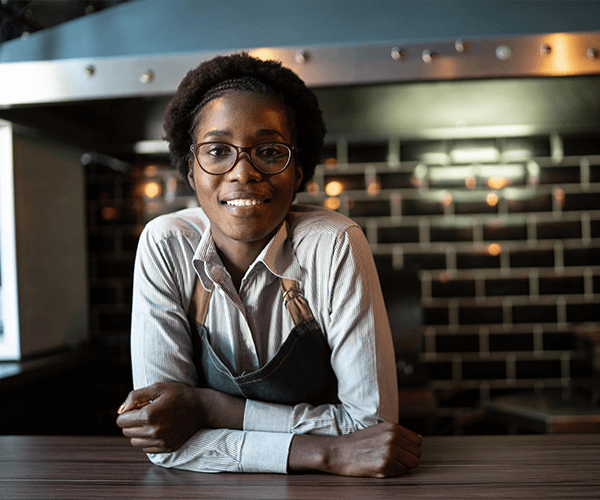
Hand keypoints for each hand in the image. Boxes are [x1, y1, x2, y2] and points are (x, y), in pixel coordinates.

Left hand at [116, 382, 203, 452]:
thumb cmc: (179, 394)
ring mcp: (161, 442)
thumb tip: (121, 409)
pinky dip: (148, 440)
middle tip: (146, 412)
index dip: (128, 412)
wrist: (202, 408)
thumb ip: (135, 396)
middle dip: (131, 422)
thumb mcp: (158, 387)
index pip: (121, 421)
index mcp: (149, 415)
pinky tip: (158, 428)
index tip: (139, 406)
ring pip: (134, 442)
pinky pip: (146, 448)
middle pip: (126, 432)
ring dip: (138, 432)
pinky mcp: (167, 448)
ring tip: (152, 421)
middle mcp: (153, 431)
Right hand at [289, 422, 421, 477]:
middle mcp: (393, 436)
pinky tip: (381, 467)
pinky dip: (394, 472)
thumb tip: (419, 438)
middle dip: (408, 458)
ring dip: (403, 466)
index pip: (417, 440)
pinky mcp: (385, 463)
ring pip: (413, 463)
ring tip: (388, 463)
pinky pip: (402, 471)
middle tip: (393, 460)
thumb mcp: (378, 431)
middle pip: (417, 452)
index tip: (400, 452)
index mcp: (392, 427)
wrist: (339, 451)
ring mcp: (390, 449)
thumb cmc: (358, 443)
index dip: (410, 449)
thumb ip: (398, 434)